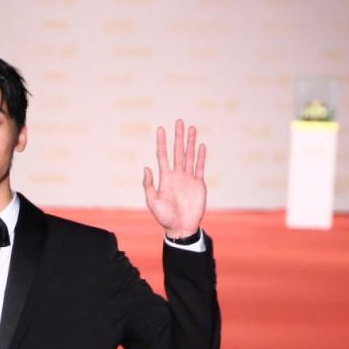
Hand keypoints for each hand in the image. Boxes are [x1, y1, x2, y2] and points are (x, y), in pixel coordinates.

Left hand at [143, 120, 206, 237]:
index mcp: (165, 178)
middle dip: (178, 137)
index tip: (160, 129)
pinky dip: (200, 157)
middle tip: (179, 122)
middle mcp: (177, 175)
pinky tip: (201, 146)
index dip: (161, 142)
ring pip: (189, 156)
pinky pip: (199, 167)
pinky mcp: (198, 184)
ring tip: (191, 128)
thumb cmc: (164, 217)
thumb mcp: (152, 201)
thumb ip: (148, 185)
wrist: (180, 227)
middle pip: (178, 151)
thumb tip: (146, 167)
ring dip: (190, 142)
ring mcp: (188, 178)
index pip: (162, 155)